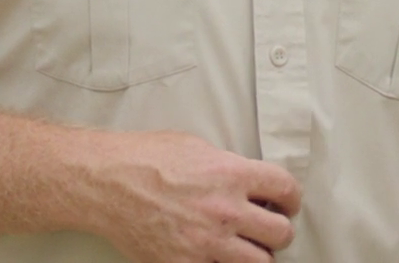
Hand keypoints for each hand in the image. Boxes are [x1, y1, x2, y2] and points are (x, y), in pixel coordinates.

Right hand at [94, 130, 301, 262]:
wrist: (106, 183)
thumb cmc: (144, 159)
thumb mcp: (197, 148)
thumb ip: (228, 166)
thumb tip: (247, 182)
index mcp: (232, 174)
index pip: (287, 189)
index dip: (292, 199)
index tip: (287, 204)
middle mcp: (225, 210)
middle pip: (281, 232)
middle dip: (279, 231)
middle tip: (269, 230)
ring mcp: (205, 242)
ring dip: (258, 256)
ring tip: (247, 249)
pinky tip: (215, 258)